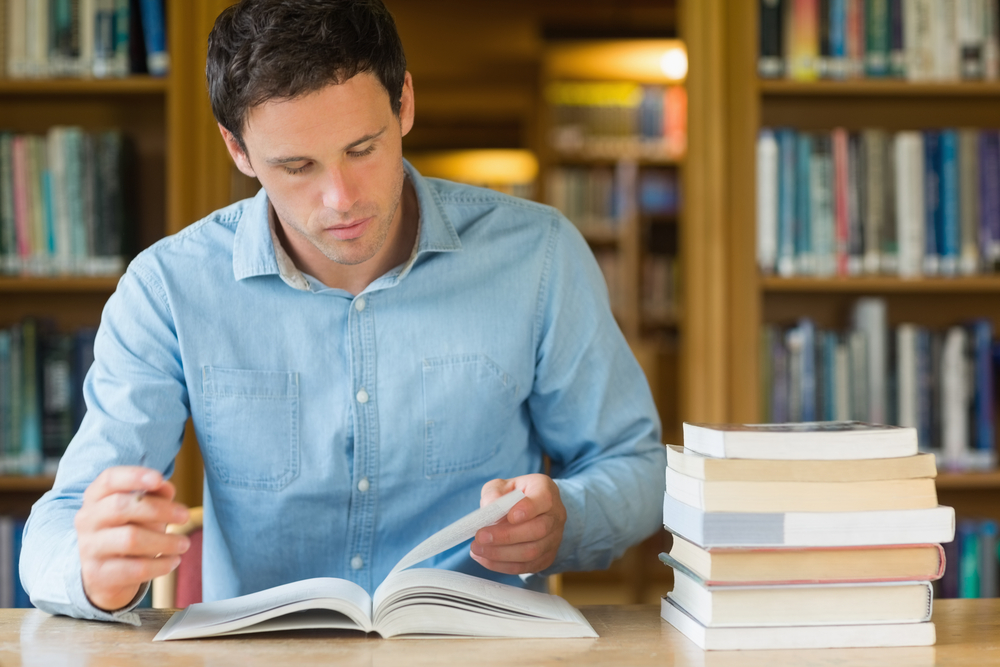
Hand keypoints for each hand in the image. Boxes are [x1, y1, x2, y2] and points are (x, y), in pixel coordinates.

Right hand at [75, 466, 190, 611]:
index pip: (109, 479)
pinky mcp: (97, 574)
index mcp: (95, 497)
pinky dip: (160, 564)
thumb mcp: (141, 510)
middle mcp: (87, 520)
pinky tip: (173, 561)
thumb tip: (166, 487)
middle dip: (160, 510)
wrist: (103, 574)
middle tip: (185, 516)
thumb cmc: (128, 530)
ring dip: (165, 541)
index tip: (159, 479)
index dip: (133, 476)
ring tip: (184, 543)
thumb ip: (154, 495)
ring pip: (130, 539)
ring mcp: (89, 548)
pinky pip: (134, 568)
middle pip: (121, 507)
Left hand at [470, 474, 565, 574]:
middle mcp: (555, 515)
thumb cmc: (513, 495)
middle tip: (480, 537)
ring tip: (477, 549)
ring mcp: (554, 538)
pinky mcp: (547, 557)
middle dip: (506, 536)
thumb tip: (489, 508)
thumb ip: (494, 493)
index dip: (528, 509)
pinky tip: (485, 559)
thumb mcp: (501, 485)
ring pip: (533, 552)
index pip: (544, 499)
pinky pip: (527, 566)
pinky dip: (503, 565)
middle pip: (538, 530)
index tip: (510, 516)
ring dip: (501, 554)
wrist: (529, 510)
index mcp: (546, 490)